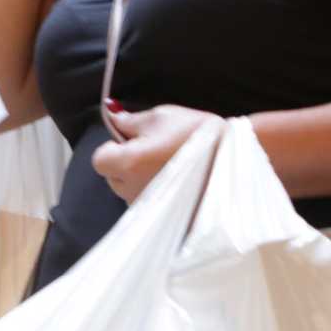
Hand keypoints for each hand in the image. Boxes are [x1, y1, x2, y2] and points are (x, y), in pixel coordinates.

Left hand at [90, 103, 218, 203]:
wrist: (231, 156)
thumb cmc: (194, 132)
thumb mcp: (159, 117)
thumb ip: (128, 121)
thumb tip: (111, 117)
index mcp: (127, 163)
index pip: (99, 160)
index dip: (112, 147)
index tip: (131, 140)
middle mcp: (132, 189)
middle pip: (112, 177)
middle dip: (124, 164)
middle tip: (150, 149)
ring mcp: (148, 205)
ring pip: (128, 192)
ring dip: (138, 179)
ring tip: (166, 164)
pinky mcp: (163, 214)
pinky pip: (147, 202)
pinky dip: (154, 192)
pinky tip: (175, 179)